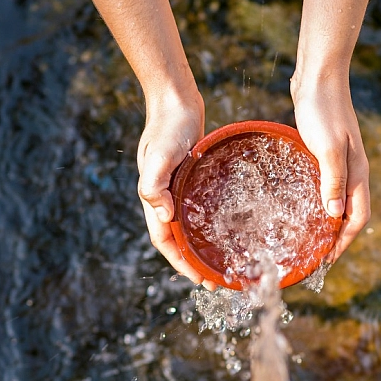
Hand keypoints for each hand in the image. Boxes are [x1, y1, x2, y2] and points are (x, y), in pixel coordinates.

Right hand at [137, 93, 218, 289]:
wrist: (175, 100)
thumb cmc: (168, 126)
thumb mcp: (159, 155)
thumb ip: (154, 184)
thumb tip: (163, 216)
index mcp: (155, 197)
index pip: (165, 241)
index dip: (180, 262)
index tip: (199, 279)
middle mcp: (165, 197)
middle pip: (177, 239)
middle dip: (193, 263)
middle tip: (216, 281)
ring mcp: (177, 188)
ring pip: (188, 226)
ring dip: (201, 246)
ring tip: (221, 262)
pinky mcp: (191, 178)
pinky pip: (198, 208)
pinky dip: (208, 223)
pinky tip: (226, 228)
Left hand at [292, 78, 370, 262]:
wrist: (319, 77)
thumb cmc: (322, 110)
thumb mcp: (327, 148)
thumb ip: (332, 181)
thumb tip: (334, 216)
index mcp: (357, 173)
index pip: (358, 218)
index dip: (344, 241)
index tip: (327, 260)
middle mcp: (353, 171)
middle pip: (350, 213)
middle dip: (337, 238)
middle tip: (316, 256)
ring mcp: (341, 162)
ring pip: (339, 200)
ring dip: (328, 221)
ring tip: (309, 238)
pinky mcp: (326, 153)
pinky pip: (326, 185)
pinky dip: (319, 201)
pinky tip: (302, 204)